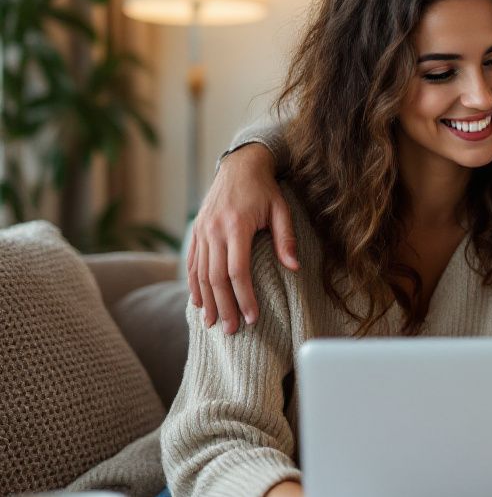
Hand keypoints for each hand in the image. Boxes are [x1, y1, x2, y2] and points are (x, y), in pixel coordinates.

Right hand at [186, 143, 298, 333]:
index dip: (244, 297)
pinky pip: (192, 262)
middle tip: (232, 330)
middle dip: (224, 307)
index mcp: (236, 226)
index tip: (252, 318)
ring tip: (213, 324)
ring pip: (201, 273)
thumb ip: (286, 239)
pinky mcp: (196, 231)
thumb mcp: (281, 209)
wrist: (240, 165)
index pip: (238, 271)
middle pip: (216, 278)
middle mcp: (214, 230)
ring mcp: (202, 231)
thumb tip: (294, 268)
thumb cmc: (265, 189)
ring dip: (207, 301)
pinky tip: (198, 302)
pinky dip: (193, 284)